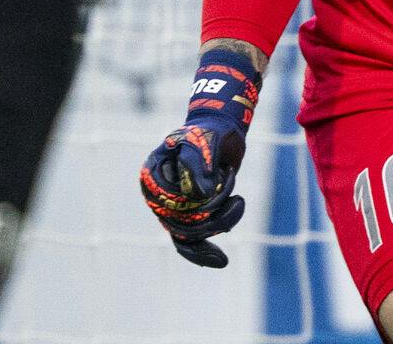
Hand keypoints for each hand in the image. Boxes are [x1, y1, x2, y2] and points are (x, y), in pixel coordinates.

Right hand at [139, 49, 259, 267]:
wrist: (223, 131)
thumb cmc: (209, 132)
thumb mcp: (203, 140)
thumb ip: (196, 164)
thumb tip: (197, 196)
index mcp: (154, 176)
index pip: (167, 205)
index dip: (194, 206)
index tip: (216, 187)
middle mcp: (160, 194)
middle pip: (180, 225)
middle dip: (213, 216)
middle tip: (237, 199)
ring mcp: (175, 206)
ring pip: (190, 235)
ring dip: (219, 224)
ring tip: (239, 203)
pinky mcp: (192, 215)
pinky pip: (192, 243)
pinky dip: (206, 252)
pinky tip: (220, 261)